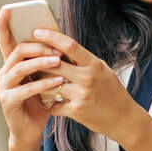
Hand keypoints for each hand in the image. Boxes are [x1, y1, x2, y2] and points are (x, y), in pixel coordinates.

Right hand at [0, 7, 64, 148]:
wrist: (31, 130)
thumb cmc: (40, 101)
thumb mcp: (44, 78)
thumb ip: (47, 62)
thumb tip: (62, 42)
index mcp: (12, 64)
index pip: (6, 41)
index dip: (4, 25)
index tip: (7, 9)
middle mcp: (4, 73)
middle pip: (18, 51)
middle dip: (38, 46)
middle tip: (58, 48)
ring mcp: (4, 87)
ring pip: (21, 68)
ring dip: (41, 63)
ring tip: (59, 61)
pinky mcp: (8, 102)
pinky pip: (27, 89)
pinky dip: (43, 84)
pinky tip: (58, 82)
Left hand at [29, 28, 148, 146]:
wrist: (124, 119)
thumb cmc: (113, 93)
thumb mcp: (103, 71)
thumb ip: (84, 61)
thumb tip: (62, 48)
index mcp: (95, 65)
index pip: (70, 45)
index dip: (51, 37)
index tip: (37, 32)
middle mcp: (88, 78)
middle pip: (54, 63)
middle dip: (38, 59)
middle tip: (27, 56)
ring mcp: (81, 95)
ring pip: (49, 84)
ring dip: (39, 82)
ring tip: (34, 79)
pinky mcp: (75, 111)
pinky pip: (53, 104)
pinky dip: (48, 102)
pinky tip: (47, 101)